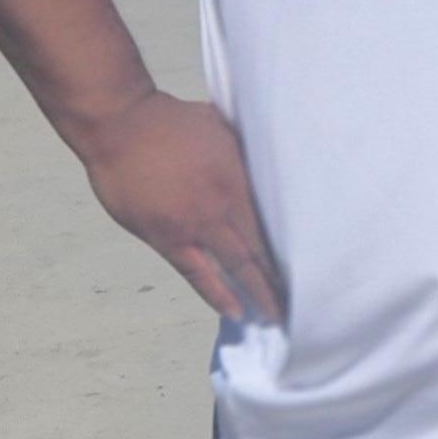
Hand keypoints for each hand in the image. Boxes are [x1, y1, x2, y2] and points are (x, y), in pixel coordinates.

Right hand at [75, 89, 284, 322]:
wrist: (122, 126)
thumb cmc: (174, 121)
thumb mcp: (224, 128)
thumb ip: (248, 152)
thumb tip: (275, 159)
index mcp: (240, 181)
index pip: (275, 227)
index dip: (293, 252)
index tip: (315, 270)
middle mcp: (221, 209)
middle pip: (260, 253)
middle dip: (281, 282)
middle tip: (302, 305)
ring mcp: (192, 227)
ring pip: (233, 269)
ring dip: (256, 293)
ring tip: (275, 317)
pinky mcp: (164, 238)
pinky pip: (196, 273)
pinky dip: (216, 294)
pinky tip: (234, 310)